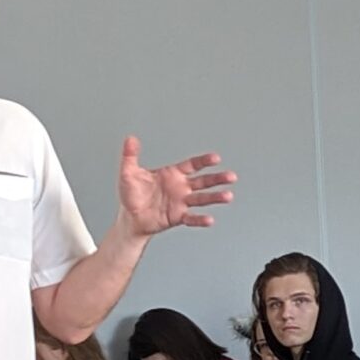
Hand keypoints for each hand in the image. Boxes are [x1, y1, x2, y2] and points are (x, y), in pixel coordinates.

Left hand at [114, 137, 235, 235]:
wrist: (131, 217)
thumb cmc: (131, 195)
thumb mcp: (129, 173)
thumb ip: (130, 155)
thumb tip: (130, 139)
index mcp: (173, 174)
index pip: (192, 165)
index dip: (204, 161)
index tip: (215, 158)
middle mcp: (181, 187)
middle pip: (203, 181)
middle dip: (217, 179)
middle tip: (231, 177)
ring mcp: (182, 202)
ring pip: (202, 199)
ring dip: (215, 197)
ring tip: (227, 196)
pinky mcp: (178, 217)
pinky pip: (191, 218)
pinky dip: (200, 219)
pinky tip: (209, 219)